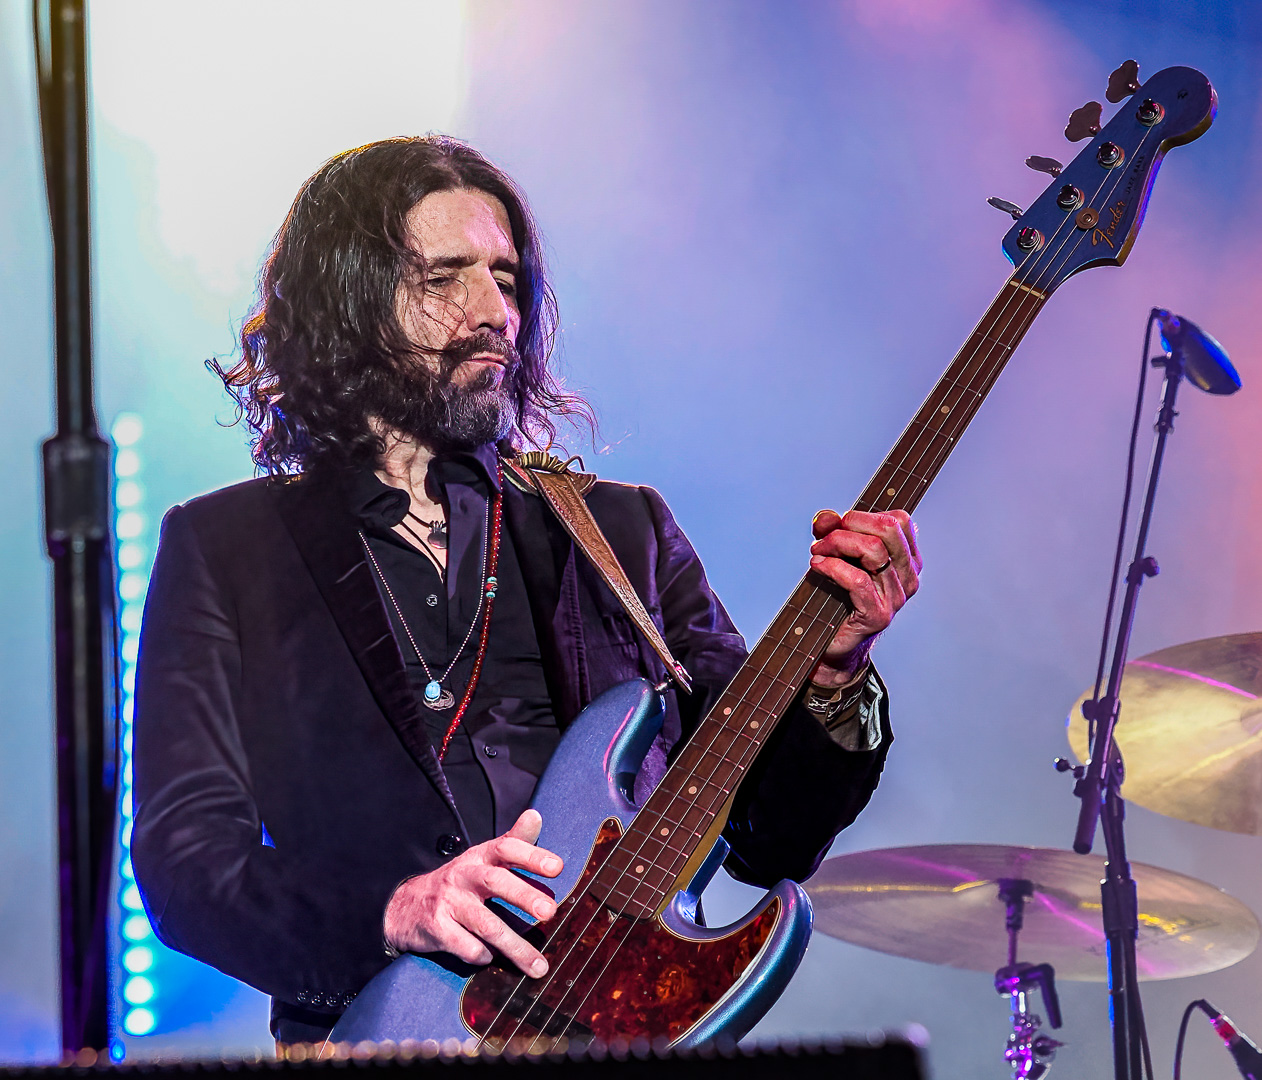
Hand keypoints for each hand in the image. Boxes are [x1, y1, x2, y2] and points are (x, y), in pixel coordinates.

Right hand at [383, 809, 562, 976]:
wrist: (405, 906)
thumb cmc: (459, 881)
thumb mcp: (483, 857)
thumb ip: (513, 840)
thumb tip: (536, 815)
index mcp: (480, 856)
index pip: (506, 847)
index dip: (531, 855)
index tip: (557, 867)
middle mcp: (464, 875)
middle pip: (496, 881)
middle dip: (524, 895)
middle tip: (550, 911)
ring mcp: (449, 902)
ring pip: (486, 924)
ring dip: (515, 947)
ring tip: (539, 966)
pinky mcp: (437, 928)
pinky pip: (466, 946)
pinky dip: (483, 955)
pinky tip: (491, 957)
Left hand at [808, 509, 921, 685]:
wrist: (836, 643)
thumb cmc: (839, 597)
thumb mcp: (837, 556)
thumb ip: (832, 531)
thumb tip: (826, 517)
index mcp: (906, 560)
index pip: (899, 521)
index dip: (865, 515)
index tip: (839, 524)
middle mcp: (908, 577)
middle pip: (888, 530)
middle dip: (850, 525)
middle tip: (825, 537)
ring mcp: (896, 598)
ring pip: (873, 551)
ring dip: (837, 544)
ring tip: (817, 552)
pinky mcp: (878, 615)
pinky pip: (858, 580)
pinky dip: (833, 567)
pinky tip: (818, 566)